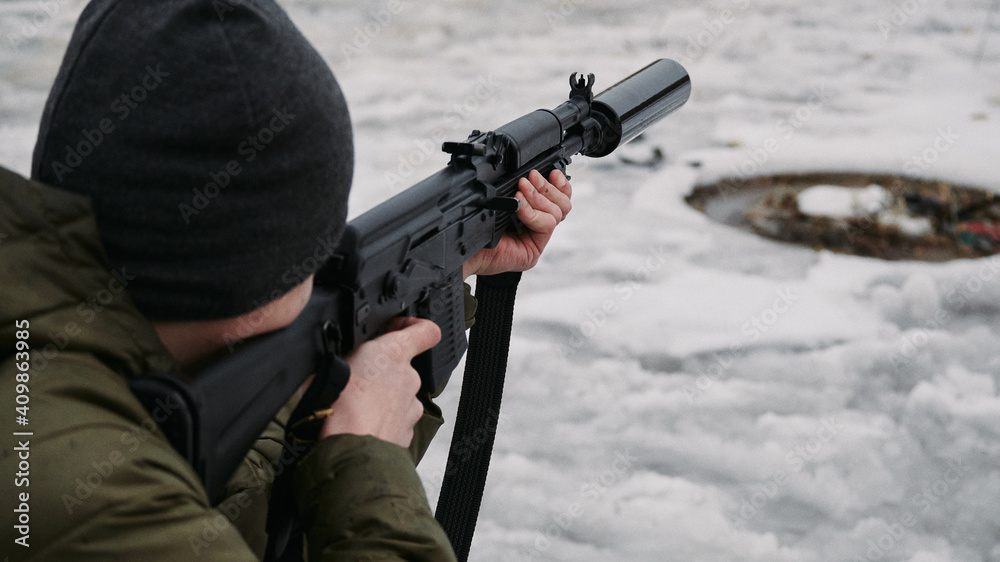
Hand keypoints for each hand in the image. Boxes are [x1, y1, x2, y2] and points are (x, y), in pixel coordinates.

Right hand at [319, 317, 440, 447]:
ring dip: (380, 398)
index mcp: (394, 354)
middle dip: (381, 371)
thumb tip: (339, 351)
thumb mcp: (333, 361)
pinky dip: (380, 421)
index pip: (426, 331)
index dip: (413, 326)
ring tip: (352, 406)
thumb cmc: (341, 406)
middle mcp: (409, 379)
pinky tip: (359, 424)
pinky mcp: (405, 432)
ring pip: (398, 396)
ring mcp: (410, 408)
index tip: (397, 328)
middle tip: (355, 378)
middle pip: (402, 368)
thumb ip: (347, 352)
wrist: (351, 450)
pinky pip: (394, 420)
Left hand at [462, 168, 571, 277]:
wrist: (463, 245)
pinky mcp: (533, 251)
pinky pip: (546, 225)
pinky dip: (532, 212)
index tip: (552, 171)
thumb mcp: (500, 197)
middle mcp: (537, 226)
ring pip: (556, 213)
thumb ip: (518, 186)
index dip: (560, 184)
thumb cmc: (474, 221)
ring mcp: (536, 240)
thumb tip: (532, 172)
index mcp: (532, 212)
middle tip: (531, 177)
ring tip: (521, 189)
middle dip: (548, 187)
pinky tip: (518, 206)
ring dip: (538, 197)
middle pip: (563, 204)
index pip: (559, 198)